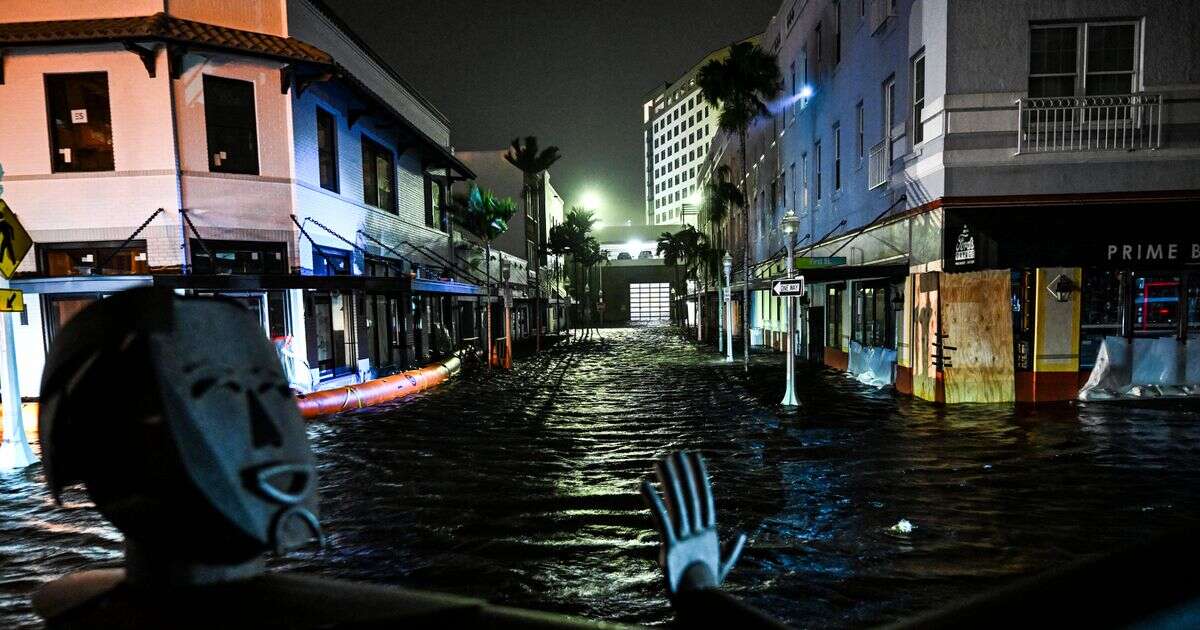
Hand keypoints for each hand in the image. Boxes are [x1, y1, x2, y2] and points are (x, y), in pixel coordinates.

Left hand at [641, 451, 745, 595]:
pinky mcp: (670, 546)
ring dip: (668, 481)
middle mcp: (698, 531)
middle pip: (690, 496)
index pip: (704, 498)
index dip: (699, 476)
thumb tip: (744, 534)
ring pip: (676, 503)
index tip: (694, 458)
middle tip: (676, 452)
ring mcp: (684, 538)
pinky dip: (652, 501)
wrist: (700, 602)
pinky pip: (660, 519)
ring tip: (660, 461)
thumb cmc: (708, 584)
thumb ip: (732, 548)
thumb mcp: (724, 563)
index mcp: (709, 532)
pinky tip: (643, 485)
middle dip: (683, 473)